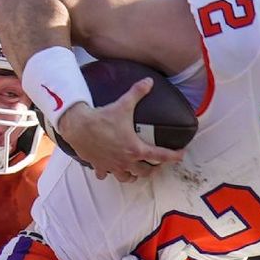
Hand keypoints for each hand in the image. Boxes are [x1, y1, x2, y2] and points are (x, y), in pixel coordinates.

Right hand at [56, 78, 182, 181]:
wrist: (78, 126)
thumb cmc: (102, 118)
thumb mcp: (123, 104)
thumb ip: (138, 93)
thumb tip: (149, 81)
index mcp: (135, 148)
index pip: (160, 155)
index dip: (173, 156)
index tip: (180, 155)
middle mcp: (125, 160)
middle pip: (144, 172)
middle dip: (152, 169)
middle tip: (155, 164)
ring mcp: (112, 165)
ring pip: (126, 178)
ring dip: (132, 176)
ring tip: (134, 171)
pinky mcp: (99, 165)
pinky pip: (104, 175)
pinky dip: (107, 173)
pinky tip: (107, 169)